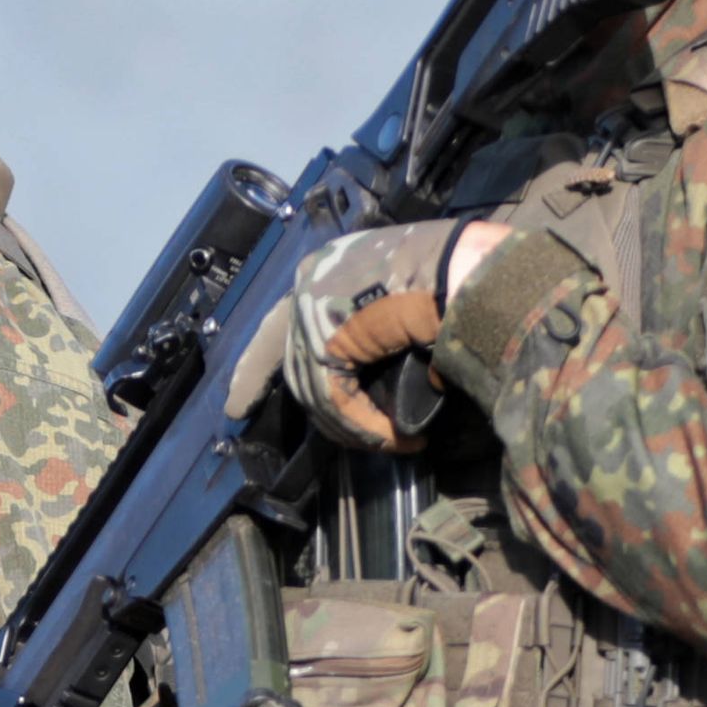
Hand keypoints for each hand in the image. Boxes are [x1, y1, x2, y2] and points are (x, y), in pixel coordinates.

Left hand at [233, 219, 482, 449]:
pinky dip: (366, 426)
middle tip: (366, 440)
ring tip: (394, 441)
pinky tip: (398, 438)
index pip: (273, 327)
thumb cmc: (452, 277)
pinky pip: (335, 398)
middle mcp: (308, 283)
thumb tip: (364, 383)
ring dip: (356, 426)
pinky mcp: (325, 334)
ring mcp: (311, 306)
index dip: (254, 371)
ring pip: (317, 390)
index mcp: (322, 270)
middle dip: (328, 415)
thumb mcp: (397, 305)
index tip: (235, 406)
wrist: (472, 266)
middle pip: (299, 368)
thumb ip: (368, 335)